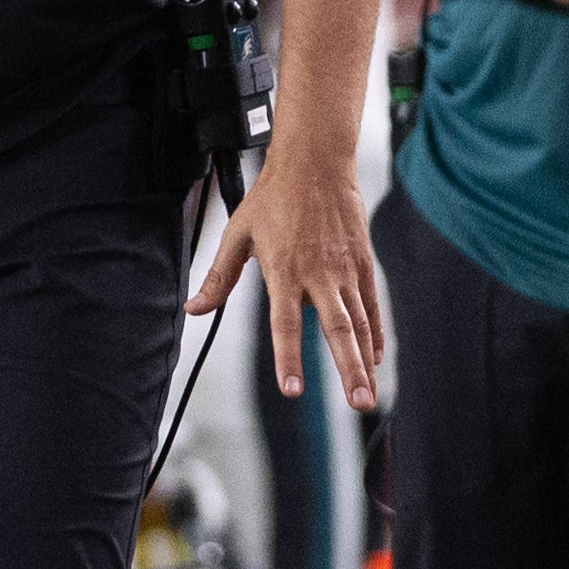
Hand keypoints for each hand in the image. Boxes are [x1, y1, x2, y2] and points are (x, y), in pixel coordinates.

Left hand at [187, 150, 380, 411]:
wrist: (314, 164)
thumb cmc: (271, 198)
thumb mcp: (237, 233)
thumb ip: (218, 277)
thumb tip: (193, 309)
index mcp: (284, 270)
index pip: (285, 323)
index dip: (289, 357)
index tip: (292, 390)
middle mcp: (318, 275)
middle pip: (336, 330)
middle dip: (348, 369)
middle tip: (359, 404)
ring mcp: (344, 270)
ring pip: (358, 323)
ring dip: (365, 361)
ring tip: (368, 396)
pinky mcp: (362, 263)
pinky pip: (370, 306)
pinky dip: (374, 334)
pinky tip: (375, 359)